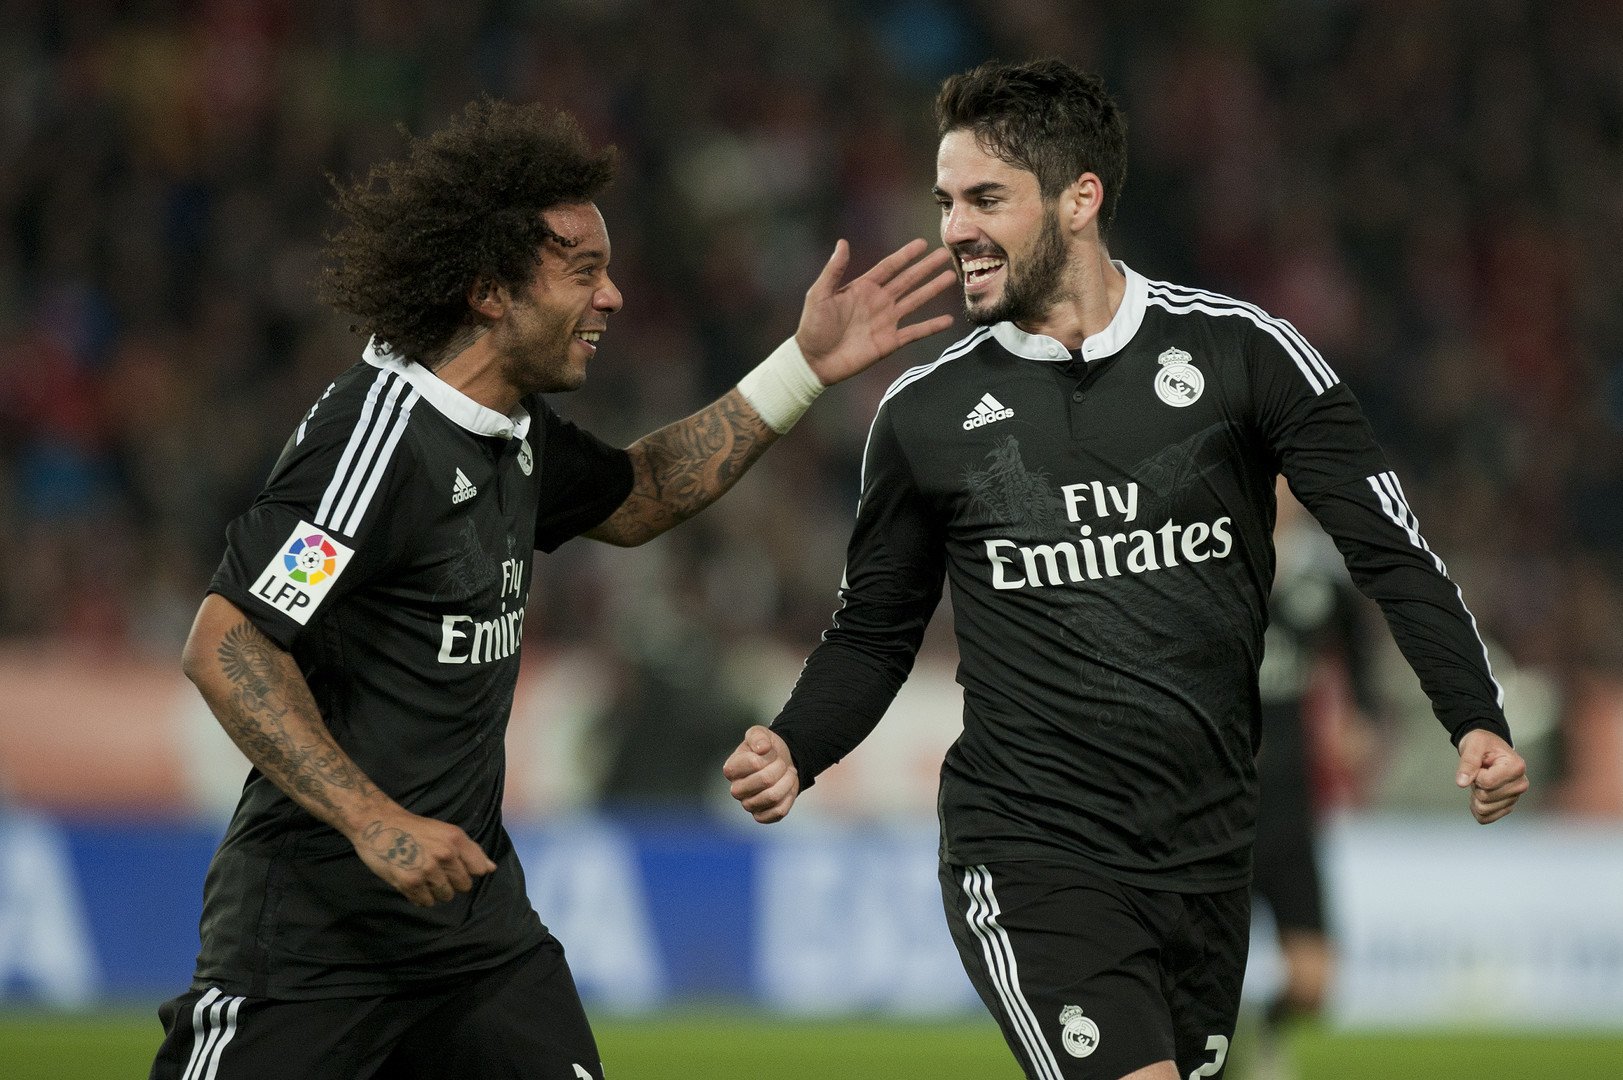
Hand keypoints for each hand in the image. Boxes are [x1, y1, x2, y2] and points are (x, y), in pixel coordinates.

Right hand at [352, 808, 496, 905]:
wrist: (378, 824)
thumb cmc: (414, 828)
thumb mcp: (446, 832)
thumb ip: (470, 851)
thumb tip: (491, 869)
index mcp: (456, 839)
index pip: (479, 869)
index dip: (468, 871)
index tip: (454, 866)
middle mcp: (445, 854)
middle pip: (463, 886)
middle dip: (451, 882)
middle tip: (433, 870)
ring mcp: (428, 869)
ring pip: (445, 896)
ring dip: (435, 891)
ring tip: (421, 876)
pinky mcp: (411, 882)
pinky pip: (425, 902)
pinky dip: (419, 897)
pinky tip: (411, 882)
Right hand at [723, 724, 800, 822]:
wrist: (778, 762)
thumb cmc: (765, 749)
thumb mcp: (759, 733)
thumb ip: (758, 736)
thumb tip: (762, 749)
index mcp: (731, 769)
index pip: (754, 763)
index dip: (769, 756)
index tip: (771, 751)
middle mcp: (736, 790)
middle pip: (765, 780)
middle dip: (781, 767)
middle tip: (782, 763)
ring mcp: (748, 804)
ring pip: (773, 797)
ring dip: (787, 782)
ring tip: (788, 773)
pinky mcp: (761, 816)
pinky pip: (778, 812)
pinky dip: (788, 798)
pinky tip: (787, 788)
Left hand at [794, 239, 956, 385]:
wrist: (814, 361)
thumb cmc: (812, 326)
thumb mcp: (819, 294)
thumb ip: (833, 270)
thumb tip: (843, 242)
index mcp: (863, 288)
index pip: (889, 266)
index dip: (905, 255)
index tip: (922, 243)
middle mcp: (878, 301)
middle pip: (908, 280)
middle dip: (926, 268)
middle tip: (945, 255)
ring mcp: (886, 321)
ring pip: (915, 301)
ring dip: (933, 290)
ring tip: (951, 278)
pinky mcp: (889, 342)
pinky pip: (915, 332)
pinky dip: (931, 327)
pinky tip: (948, 320)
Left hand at [1455, 728, 1528, 823]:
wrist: (1488, 748)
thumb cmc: (1483, 743)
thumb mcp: (1473, 744)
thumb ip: (1468, 762)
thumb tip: (1462, 782)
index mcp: (1517, 767)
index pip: (1487, 782)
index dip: (1475, 774)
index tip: (1481, 764)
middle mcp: (1520, 785)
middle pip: (1485, 797)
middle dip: (1475, 785)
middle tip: (1481, 772)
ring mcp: (1515, 798)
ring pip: (1484, 809)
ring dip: (1475, 795)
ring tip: (1482, 780)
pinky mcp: (1507, 807)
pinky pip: (1485, 818)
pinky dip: (1476, 808)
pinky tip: (1480, 794)